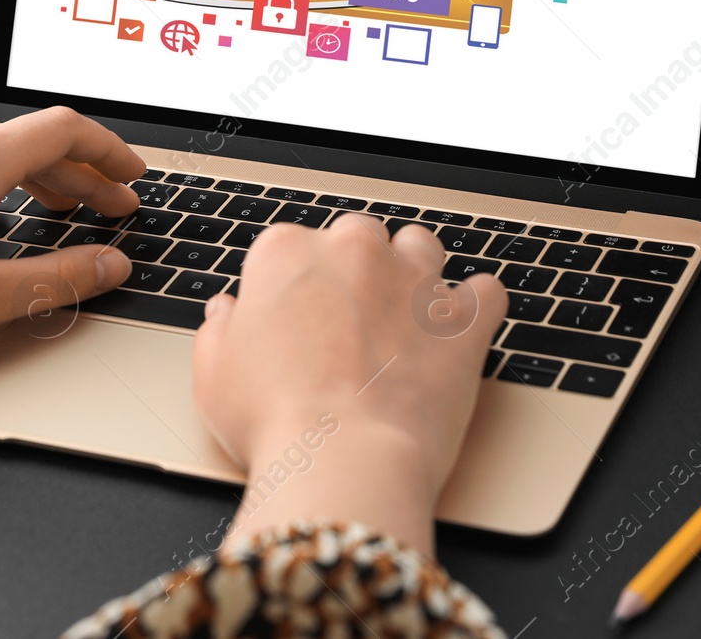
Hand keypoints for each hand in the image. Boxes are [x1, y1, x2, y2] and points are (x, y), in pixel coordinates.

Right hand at [191, 214, 506, 554]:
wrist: (344, 460)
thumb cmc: (274, 421)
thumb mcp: (214, 375)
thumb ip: (219, 330)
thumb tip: (225, 312)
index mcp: (287, 254)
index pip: (289, 247)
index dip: (291, 287)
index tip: (293, 321)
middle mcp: (353, 251)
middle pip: (356, 239)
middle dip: (353, 272)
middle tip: (345, 327)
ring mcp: (414, 280)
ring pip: (420, 248)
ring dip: (413, 273)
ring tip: (403, 319)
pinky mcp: (463, 318)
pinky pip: (486, 292)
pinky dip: (476, 307)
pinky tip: (460, 330)